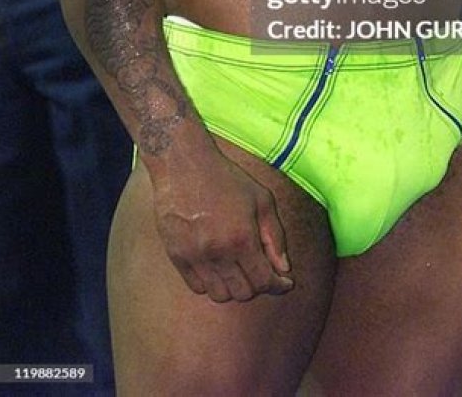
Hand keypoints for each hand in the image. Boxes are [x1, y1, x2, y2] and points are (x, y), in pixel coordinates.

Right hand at [153, 148, 293, 302]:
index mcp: (242, 238)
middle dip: (258, 285)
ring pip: (220, 295)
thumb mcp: (261, 199)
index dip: (278, 285)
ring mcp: (195, 256)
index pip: (264, 281)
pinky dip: (211, 284)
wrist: (184, 165)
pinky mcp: (176, 256)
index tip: (285, 282)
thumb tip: (284, 269)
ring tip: (239, 269)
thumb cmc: (226, 179)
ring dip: (234, 287)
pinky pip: (197, 287)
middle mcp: (218, 252)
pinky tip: (219, 267)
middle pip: (243, 293)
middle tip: (261, 270)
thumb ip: (275, 237)